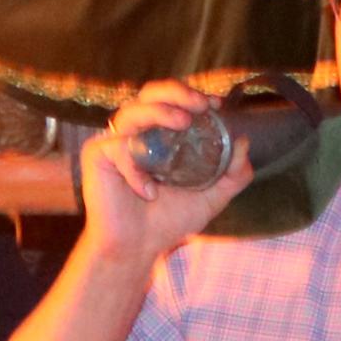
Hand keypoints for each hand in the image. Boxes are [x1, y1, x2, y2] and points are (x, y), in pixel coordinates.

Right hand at [75, 83, 255, 266]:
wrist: (136, 248)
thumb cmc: (167, 221)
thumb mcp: (210, 197)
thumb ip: (231, 175)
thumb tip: (244, 142)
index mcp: (160, 134)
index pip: (173, 101)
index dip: (192, 95)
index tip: (215, 104)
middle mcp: (138, 132)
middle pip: (150, 93)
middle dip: (176, 92)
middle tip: (199, 105)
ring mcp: (115, 141)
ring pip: (133, 111)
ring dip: (159, 112)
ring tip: (182, 122)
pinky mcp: (97, 155)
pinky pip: (117, 148)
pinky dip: (135, 168)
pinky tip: (149, 191)